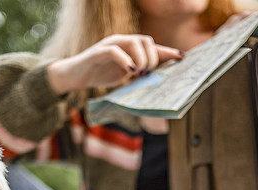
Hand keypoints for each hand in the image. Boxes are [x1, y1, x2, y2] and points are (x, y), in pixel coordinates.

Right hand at [47, 34, 182, 94]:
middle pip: (146, 40)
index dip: (168, 51)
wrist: (75, 75)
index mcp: (130, 48)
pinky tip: (129, 71)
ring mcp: (110, 45)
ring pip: (134, 42)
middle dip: (152, 58)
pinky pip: (115, 50)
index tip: (182, 57)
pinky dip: (125, 60)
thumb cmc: (100, 74)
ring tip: (137, 73)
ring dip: (141, 59)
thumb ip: (138, 73)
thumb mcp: (123, 74)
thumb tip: (156, 80)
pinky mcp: (98, 52)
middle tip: (146, 74)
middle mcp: (122, 42)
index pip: (152, 46)